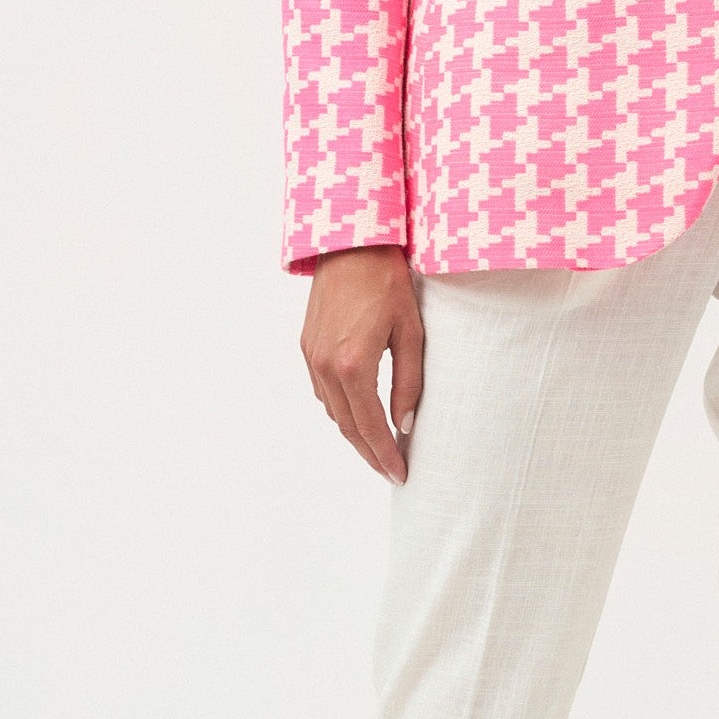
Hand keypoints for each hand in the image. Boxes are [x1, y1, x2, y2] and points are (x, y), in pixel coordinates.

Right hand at [301, 247, 423, 481]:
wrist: (350, 243)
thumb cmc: (388, 281)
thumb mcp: (411, 332)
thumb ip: (409, 382)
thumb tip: (405, 424)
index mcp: (353, 364)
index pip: (371, 426)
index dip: (385, 455)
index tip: (400, 475)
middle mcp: (325, 366)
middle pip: (347, 426)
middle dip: (369, 453)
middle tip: (390, 471)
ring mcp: (311, 356)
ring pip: (332, 411)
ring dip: (354, 433)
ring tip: (378, 447)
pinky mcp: (306, 346)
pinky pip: (322, 391)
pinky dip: (340, 409)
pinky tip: (359, 413)